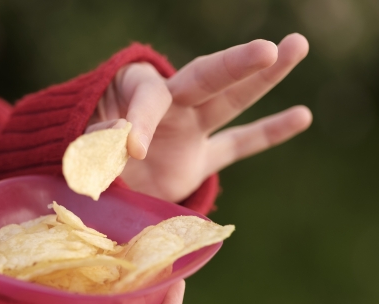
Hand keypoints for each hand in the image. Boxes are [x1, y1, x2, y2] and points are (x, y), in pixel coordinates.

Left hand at [88, 33, 312, 202]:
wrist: (92, 178)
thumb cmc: (82, 155)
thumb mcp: (80, 144)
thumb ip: (97, 142)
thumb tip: (122, 142)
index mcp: (134, 89)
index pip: (147, 98)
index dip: (139, 121)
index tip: (129, 149)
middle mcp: (169, 103)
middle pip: (206, 78)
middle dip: (234, 66)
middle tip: (267, 48)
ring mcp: (189, 129)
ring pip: (231, 100)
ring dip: (263, 79)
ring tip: (297, 46)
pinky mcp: (199, 159)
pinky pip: (238, 144)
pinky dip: (268, 133)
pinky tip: (303, 115)